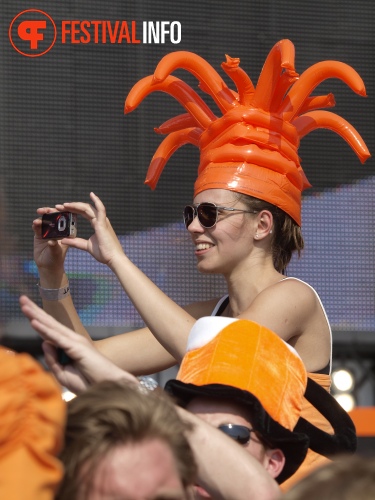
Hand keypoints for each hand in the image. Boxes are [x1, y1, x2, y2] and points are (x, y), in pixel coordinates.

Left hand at [19, 295, 138, 393]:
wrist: (107, 386)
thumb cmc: (88, 381)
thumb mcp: (62, 373)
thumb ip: (52, 359)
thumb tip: (44, 342)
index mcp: (69, 346)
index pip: (49, 331)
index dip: (36, 320)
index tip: (26, 310)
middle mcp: (72, 339)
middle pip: (49, 323)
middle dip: (34, 311)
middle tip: (22, 299)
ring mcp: (75, 341)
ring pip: (51, 326)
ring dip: (36, 315)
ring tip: (24, 305)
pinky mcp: (76, 347)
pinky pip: (57, 338)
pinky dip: (45, 329)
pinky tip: (34, 322)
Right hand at [33, 207, 69, 273]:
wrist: (47, 266)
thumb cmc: (56, 259)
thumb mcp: (56, 253)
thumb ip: (54, 247)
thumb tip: (51, 242)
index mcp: (66, 232)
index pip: (66, 220)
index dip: (63, 212)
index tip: (59, 208)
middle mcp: (58, 230)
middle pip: (54, 217)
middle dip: (50, 212)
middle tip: (47, 210)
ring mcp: (48, 231)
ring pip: (45, 220)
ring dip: (42, 216)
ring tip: (40, 214)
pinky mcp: (39, 234)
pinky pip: (38, 227)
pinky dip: (36, 224)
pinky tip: (35, 223)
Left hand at [55, 192, 124, 266]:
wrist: (113, 259)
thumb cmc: (104, 253)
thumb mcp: (86, 246)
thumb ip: (76, 242)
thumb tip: (63, 240)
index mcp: (97, 224)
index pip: (83, 213)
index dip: (73, 210)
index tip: (62, 209)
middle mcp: (100, 220)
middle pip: (84, 209)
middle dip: (71, 206)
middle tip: (59, 206)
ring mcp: (103, 221)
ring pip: (88, 208)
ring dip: (76, 205)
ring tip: (64, 204)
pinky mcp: (104, 224)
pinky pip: (100, 209)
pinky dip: (97, 201)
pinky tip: (92, 194)